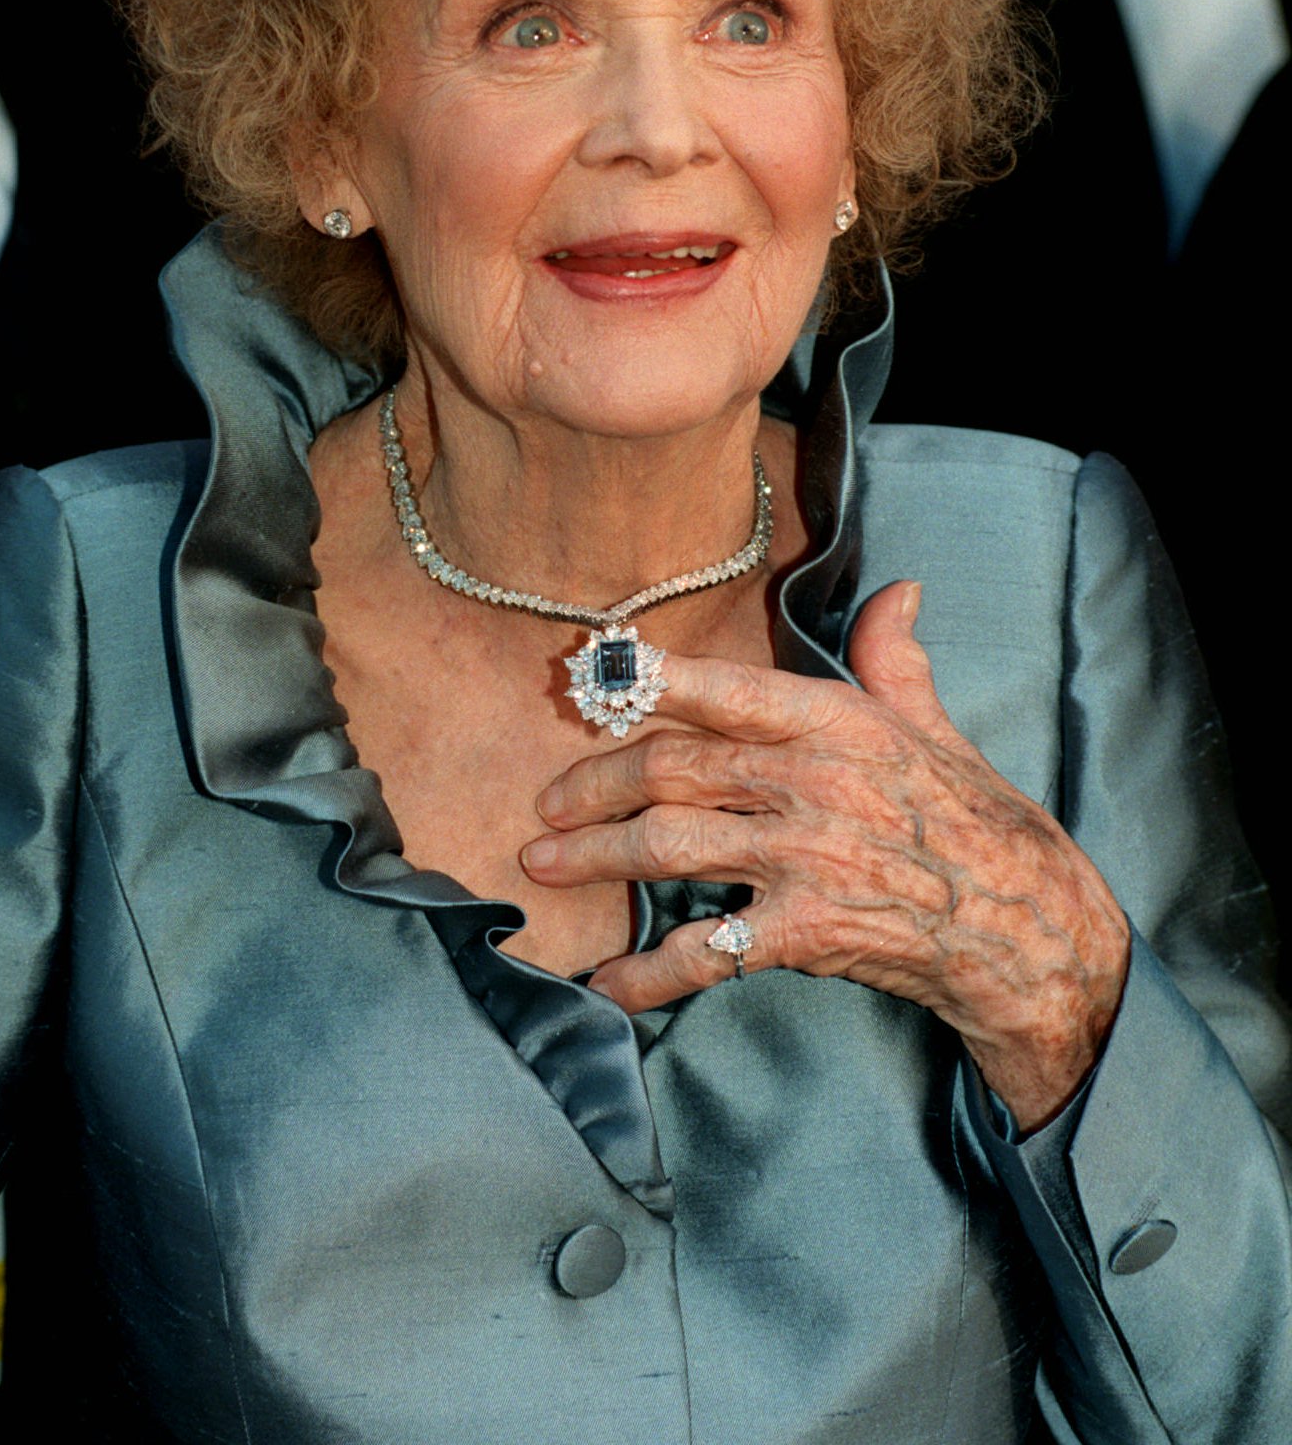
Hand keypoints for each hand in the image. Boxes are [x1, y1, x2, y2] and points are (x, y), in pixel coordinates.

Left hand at [523, 581, 1130, 1130]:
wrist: (1028, 924)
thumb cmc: (974, 818)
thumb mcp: (933, 725)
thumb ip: (894, 658)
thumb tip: (897, 592)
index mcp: (834, 720)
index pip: (723, 689)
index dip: (649, 680)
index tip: (593, 675)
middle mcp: (810, 780)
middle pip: (672, 769)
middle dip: (595, 784)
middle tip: (545, 802)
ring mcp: (804, 856)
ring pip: (671, 847)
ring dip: (597, 856)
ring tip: (544, 864)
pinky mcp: (804, 931)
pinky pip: (705, 952)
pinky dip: (647, 972)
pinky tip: (606, 982)